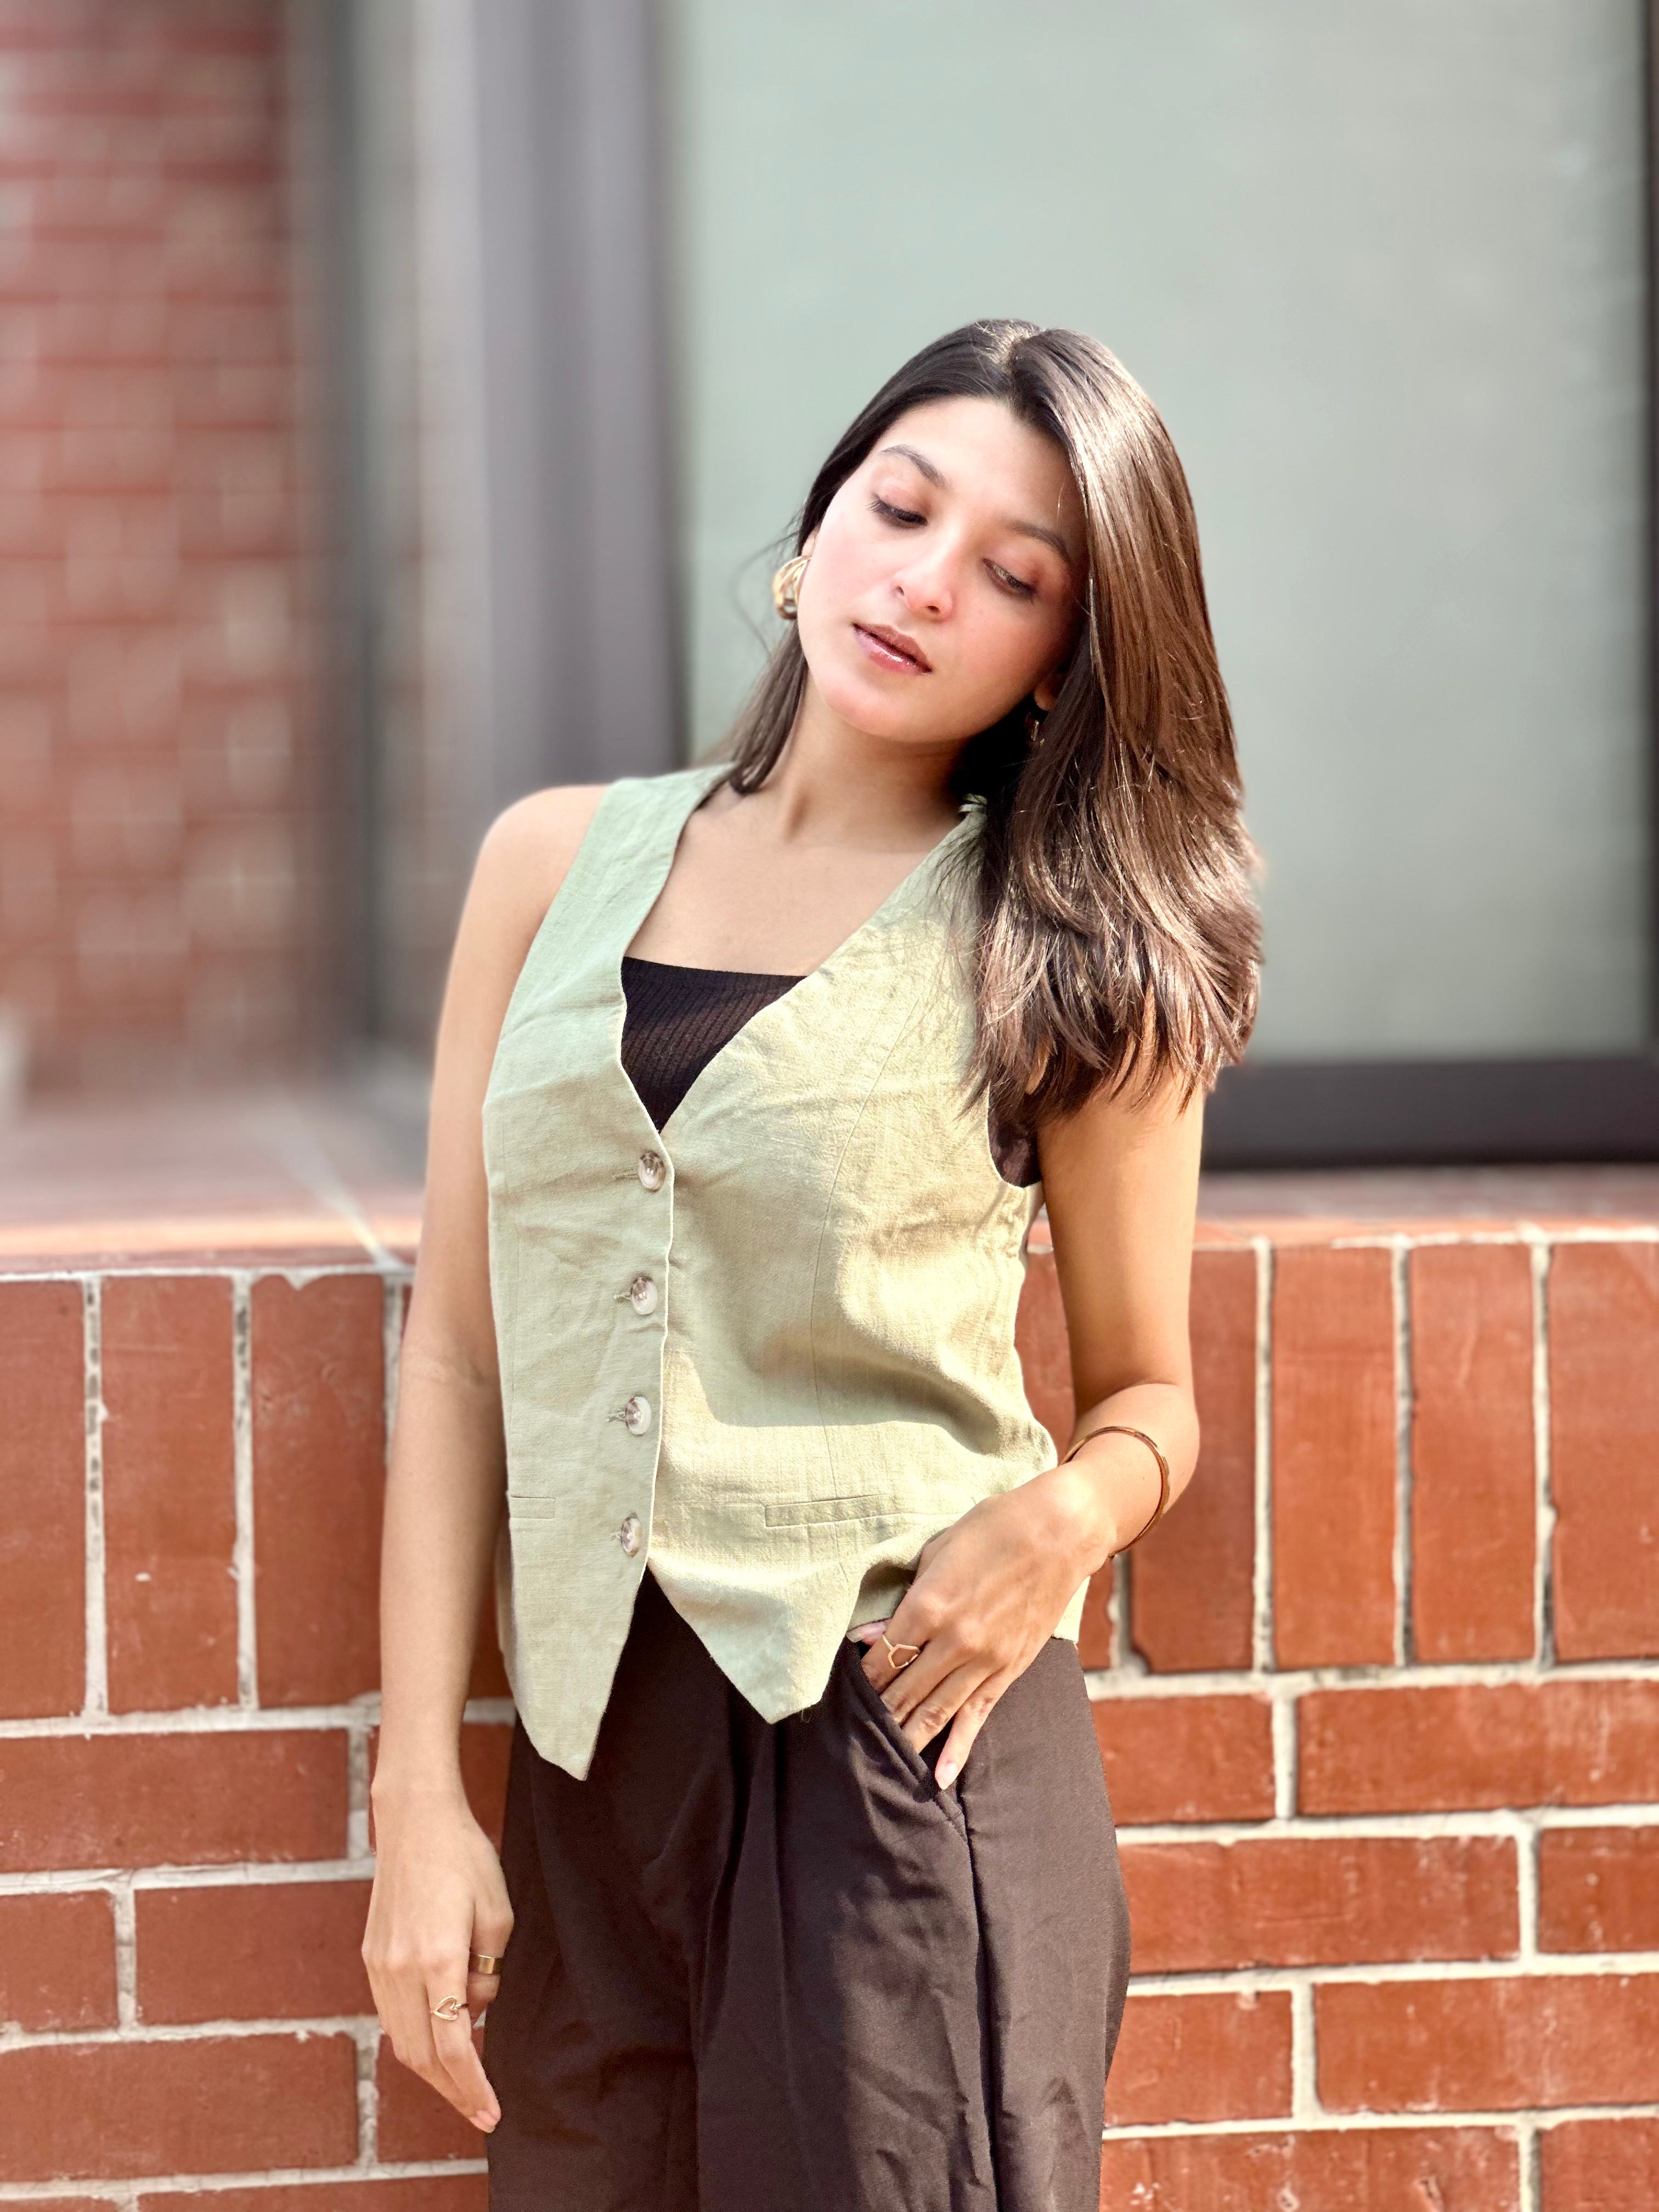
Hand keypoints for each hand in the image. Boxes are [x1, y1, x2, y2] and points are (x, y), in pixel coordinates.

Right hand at [362, 1783, 513, 2133]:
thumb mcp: (497, 1914)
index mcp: (439, 1959)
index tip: (491, 2113)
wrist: (414, 1820)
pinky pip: (392, 2015)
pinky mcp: (371, 1957)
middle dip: (453, 2091)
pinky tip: (438, 2039)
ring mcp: (380, 1965)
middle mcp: (402, 1969)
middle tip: (481, 2112)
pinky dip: (415, 2037)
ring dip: (432, 2069)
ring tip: (463, 2084)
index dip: (472, 2086)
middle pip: (423, 2056)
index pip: (454, 2045)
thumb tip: (474, 2010)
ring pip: (402, 2040)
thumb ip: (488, 1971)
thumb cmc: (465, 1859)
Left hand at [856, 1464, 1112, 1789]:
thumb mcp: (936, 1552)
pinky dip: (957, 1748)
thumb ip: (903, 1598)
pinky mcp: (1008, 1669)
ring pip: (936, 1710)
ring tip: (883, 1764)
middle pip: (904, 1690)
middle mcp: (954, 1640)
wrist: (1059, 1531)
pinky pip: (977, 1715)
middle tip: (855, 1736)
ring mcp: (984, 1659)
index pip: (884, 1657)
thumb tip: (868, 1636)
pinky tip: (941, 1775)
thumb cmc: (993, 1529)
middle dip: (878, 1713)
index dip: (863, 1678)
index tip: (846, 1692)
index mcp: (929, 1605)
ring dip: (908, 1736)